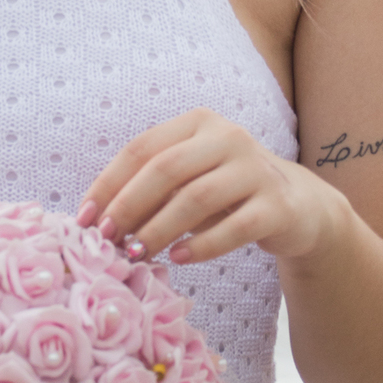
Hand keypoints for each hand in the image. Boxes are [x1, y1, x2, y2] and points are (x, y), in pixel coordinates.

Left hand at [77, 107, 346, 266]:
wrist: (298, 208)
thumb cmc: (227, 194)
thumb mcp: (189, 181)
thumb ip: (151, 190)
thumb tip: (99, 220)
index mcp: (198, 123)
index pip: (142, 148)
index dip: (109, 183)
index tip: (84, 218)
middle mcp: (228, 136)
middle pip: (166, 169)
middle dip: (129, 206)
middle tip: (107, 239)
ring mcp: (256, 169)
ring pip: (197, 198)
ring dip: (159, 229)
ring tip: (137, 254)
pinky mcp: (277, 205)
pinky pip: (234, 227)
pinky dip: (200, 245)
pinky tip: (178, 259)